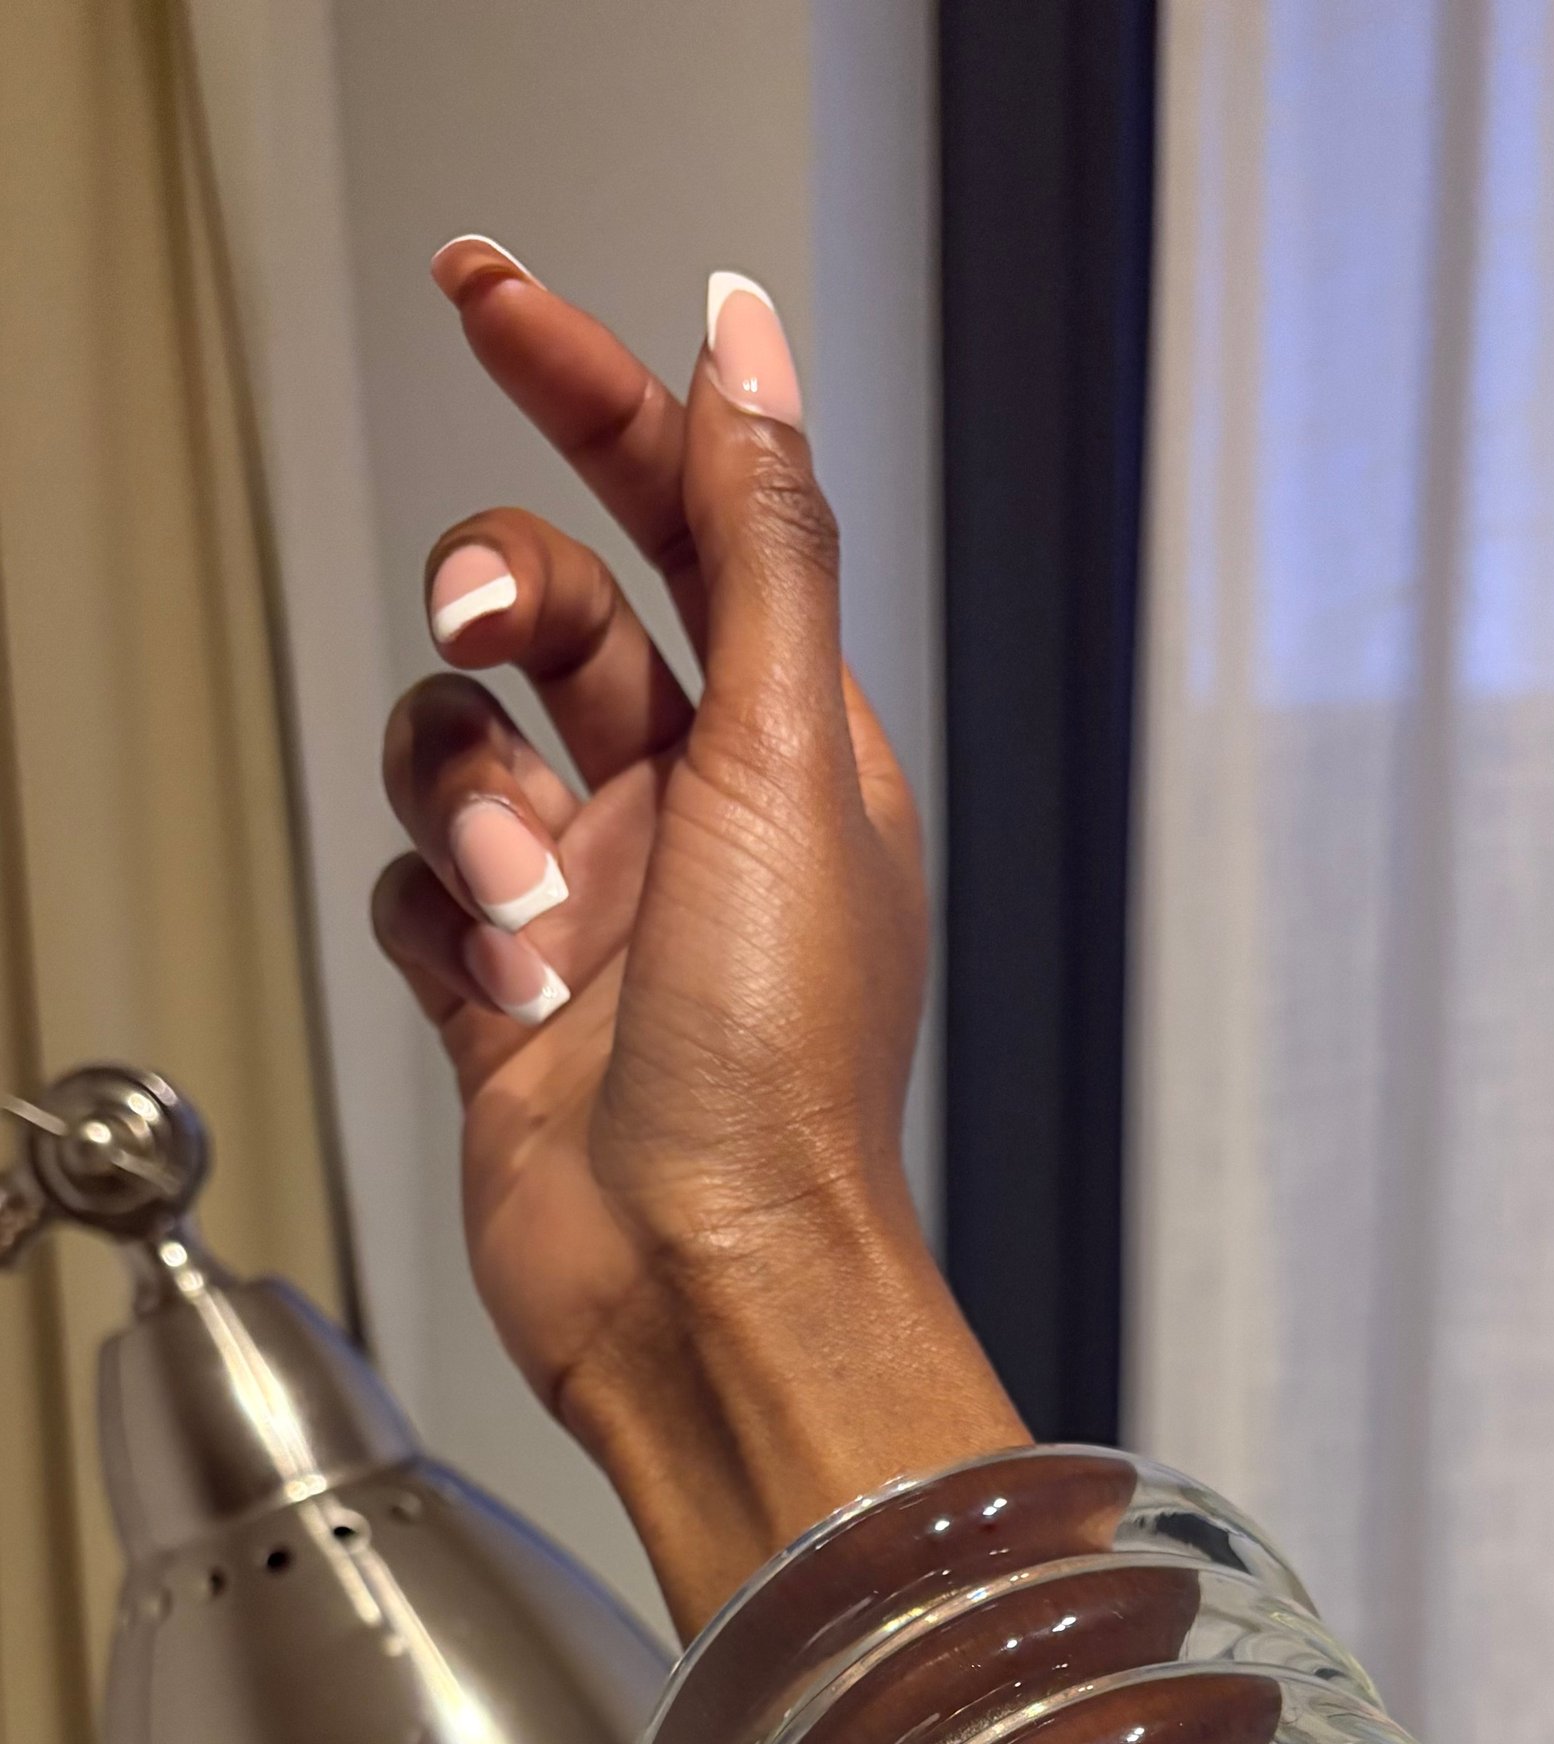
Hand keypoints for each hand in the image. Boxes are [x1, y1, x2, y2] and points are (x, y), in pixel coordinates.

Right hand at [372, 250, 1017, 1625]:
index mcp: (791, 741)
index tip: (493, 293)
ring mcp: (592, 900)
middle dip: (503, 593)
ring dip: (469, 804)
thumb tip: (754, 345)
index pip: (684, 507)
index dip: (590, 387)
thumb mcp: (789, 755)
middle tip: (485, 615)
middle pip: (552, 607)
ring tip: (535, 911)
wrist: (703, 1290)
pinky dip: (434, 920)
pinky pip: (413, 885)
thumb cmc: (782, 1078)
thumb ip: (766, 536)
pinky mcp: (501, 991)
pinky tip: (501, 988)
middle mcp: (694, 809)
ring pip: (458, 742)